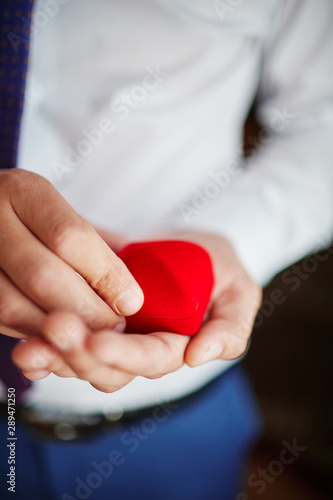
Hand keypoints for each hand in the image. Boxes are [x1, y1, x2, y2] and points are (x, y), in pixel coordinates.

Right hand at [0, 169, 143, 339]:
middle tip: (116, 325)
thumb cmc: (31, 214)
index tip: (131, 301)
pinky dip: (34, 334)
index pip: (70, 237)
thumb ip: (97, 243)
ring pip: (14, 306)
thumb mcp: (62, 211)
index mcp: (23, 191)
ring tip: (91, 335)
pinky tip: (58, 335)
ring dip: (61, 330)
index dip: (106, 275)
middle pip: (42, 277)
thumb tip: (135, 289)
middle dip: (88, 311)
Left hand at [12, 231, 261, 391]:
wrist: (191, 248)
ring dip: (54, 355)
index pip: (150, 360)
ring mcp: (114, 336)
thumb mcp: (239, 293)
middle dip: (79, 355)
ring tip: (28, 348)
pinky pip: (67, 337)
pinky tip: (24, 341)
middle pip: (107, 369)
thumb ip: (230, 327)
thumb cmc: (219, 268)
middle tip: (53, 330)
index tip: (96, 341)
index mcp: (175, 347)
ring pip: (80, 360)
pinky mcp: (92, 318)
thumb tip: (199, 357)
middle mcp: (140, 349)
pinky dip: (43, 342)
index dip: (124, 356)